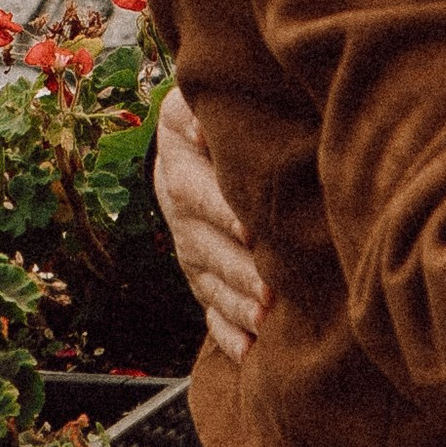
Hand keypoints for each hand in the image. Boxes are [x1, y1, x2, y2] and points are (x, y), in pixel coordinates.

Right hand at [154, 82, 271, 360]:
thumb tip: (207, 108)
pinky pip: (208, 308)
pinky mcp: (200, 271)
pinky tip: (247, 353)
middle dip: (235, 269)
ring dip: (234, 303)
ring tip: (264, 320)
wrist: (206, 127)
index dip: (221, 210)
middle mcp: (176, 206)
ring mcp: (187, 243)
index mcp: (178, 159)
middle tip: (269, 291)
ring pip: (205, 280)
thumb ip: (207, 102)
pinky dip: (226, 333)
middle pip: (200, 244)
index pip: (193, 189)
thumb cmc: (223, 106)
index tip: (251, 230)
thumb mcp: (205, 93)